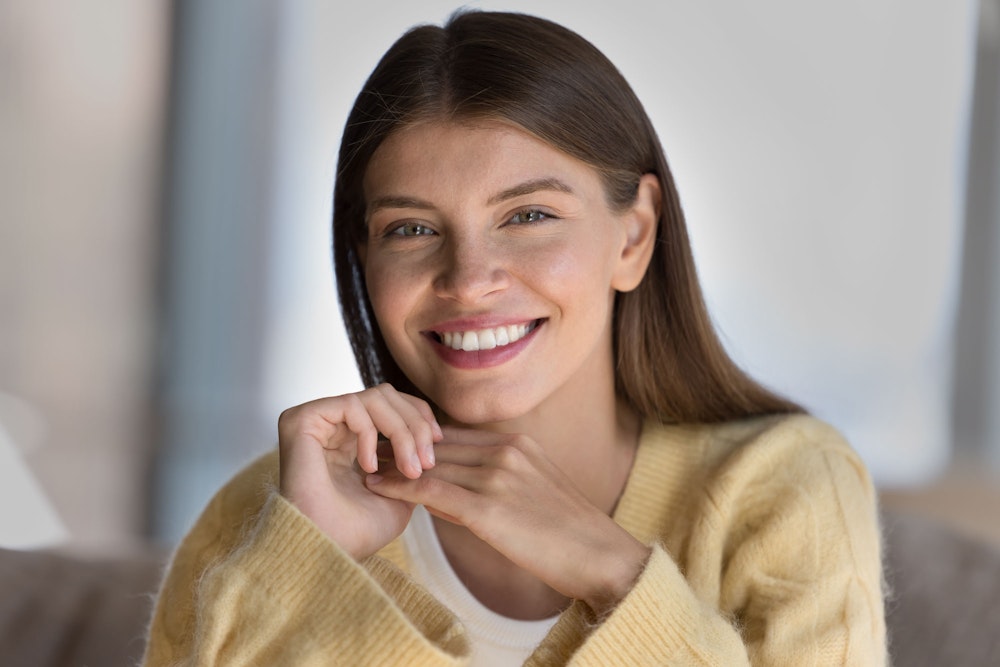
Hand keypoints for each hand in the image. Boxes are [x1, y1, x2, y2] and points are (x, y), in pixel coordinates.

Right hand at [277, 384, 440, 559]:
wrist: (327, 551)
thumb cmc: (360, 531)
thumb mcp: (403, 492)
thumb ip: (415, 459)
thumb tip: (436, 435)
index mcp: (352, 437)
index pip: (392, 403)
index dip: (419, 415)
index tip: (439, 443)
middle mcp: (333, 425)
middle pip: (387, 395)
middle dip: (416, 424)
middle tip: (427, 462)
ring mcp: (317, 420)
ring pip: (374, 397)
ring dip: (401, 431)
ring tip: (408, 469)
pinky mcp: (302, 419)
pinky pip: (351, 405)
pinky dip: (369, 434)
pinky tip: (369, 468)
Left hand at [364, 427, 650, 614]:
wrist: (598, 555)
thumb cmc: (570, 532)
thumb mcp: (537, 487)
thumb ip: (502, 477)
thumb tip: (461, 484)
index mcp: (518, 444)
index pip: (456, 434)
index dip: (420, 440)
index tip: (393, 442)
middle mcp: (506, 451)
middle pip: (438, 444)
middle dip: (400, 447)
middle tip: (366, 448)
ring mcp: (497, 477)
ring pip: (430, 464)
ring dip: (393, 464)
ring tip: (364, 464)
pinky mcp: (489, 508)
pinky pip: (433, 490)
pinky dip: (401, 486)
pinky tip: (378, 486)